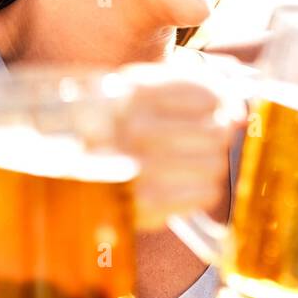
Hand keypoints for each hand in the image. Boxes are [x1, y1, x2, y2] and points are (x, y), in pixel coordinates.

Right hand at [114, 62, 247, 230]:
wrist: (55, 174)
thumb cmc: (110, 126)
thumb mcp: (136, 91)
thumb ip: (191, 89)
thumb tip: (241, 112)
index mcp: (129, 92)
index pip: (207, 94)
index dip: (221, 101)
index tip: (216, 106)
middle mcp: (132, 129)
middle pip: (216, 131)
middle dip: (216, 134)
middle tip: (201, 137)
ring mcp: (136, 171)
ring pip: (215, 164)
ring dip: (208, 163)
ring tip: (184, 162)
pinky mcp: (142, 208)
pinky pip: (206, 194)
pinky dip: (202, 189)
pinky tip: (181, 183)